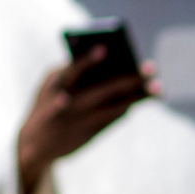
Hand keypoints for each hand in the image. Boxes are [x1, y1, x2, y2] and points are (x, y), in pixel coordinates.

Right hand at [17, 51, 157, 193]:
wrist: (35, 144)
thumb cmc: (47, 104)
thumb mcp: (52, 86)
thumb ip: (74, 73)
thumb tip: (111, 64)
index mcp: (56, 86)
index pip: (72, 70)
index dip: (87, 60)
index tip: (104, 49)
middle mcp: (70, 104)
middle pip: (105, 89)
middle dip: (131, 78)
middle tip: (152, 66)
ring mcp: (82, 120)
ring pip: (117, 106)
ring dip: (139, 96)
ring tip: (159, 87)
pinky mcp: (91, 133)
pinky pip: (115, 117)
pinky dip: (128, 107)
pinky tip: (142, 99)